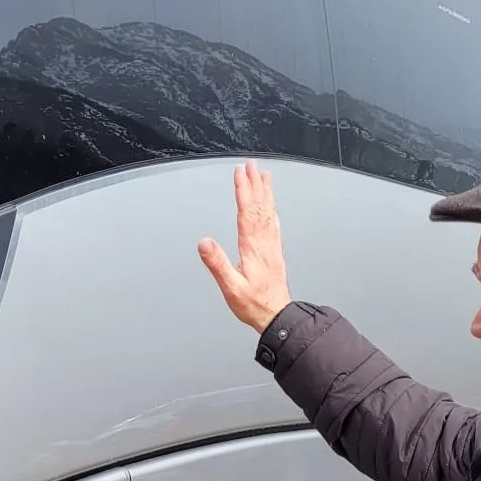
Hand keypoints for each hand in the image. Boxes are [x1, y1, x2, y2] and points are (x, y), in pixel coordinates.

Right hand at [198, 160, 292, 331]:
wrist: (276, 315)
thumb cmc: (253, 304)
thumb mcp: (231, 287)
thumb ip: (217, 264)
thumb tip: (204, 242)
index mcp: (252, 247)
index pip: (246, 212)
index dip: (243, 190)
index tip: (239, 172)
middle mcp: (264, 242)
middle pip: (259, 206)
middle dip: (254, 184)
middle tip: (251, 165)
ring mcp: (271, 246)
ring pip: (268, 212)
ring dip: (265, 192)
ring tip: (264, 176)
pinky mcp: (274, 252)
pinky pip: (273, 224)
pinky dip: (272, 210)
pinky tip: (272, 206)